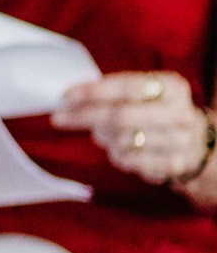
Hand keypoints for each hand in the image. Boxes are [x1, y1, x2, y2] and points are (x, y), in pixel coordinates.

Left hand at [53, 70, 209, 184]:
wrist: (193, 140)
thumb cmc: (154, 109)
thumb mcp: (144, 91)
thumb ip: (112, 90)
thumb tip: (69, 97)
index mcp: (172, 87)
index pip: (128, 87)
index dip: (94, 91)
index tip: (65, 95)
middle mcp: (180, 114)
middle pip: (121, 117)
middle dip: (84, 117)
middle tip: (59, 118)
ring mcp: (179, 142)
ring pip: (121, 140)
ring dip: (102, 136)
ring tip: (101, 132)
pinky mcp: (171, 164)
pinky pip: (128, 160)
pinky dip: (115, 153)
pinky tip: (118, 147)